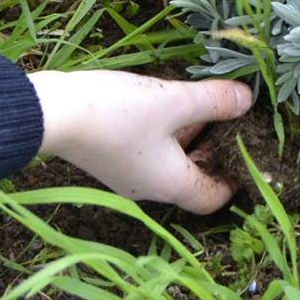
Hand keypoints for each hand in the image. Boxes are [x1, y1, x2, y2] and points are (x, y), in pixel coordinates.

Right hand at [28, 70, 253, 213]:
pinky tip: (167, 106)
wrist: (52, 114)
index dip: (233, 183)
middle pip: (191, 181)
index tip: (247, 160)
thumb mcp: (173, 101)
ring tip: (204, 110)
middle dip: (213, 155)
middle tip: (231, 126)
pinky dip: (166, 136)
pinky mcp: (109, 157)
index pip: (211, 199)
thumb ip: (213, 101)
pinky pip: (149, 154)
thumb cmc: (117, 113)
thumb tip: (247, 100)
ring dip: (189, 142)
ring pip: (169, 164)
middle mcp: (149, 187)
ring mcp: (126, 174)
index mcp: (171, 184)